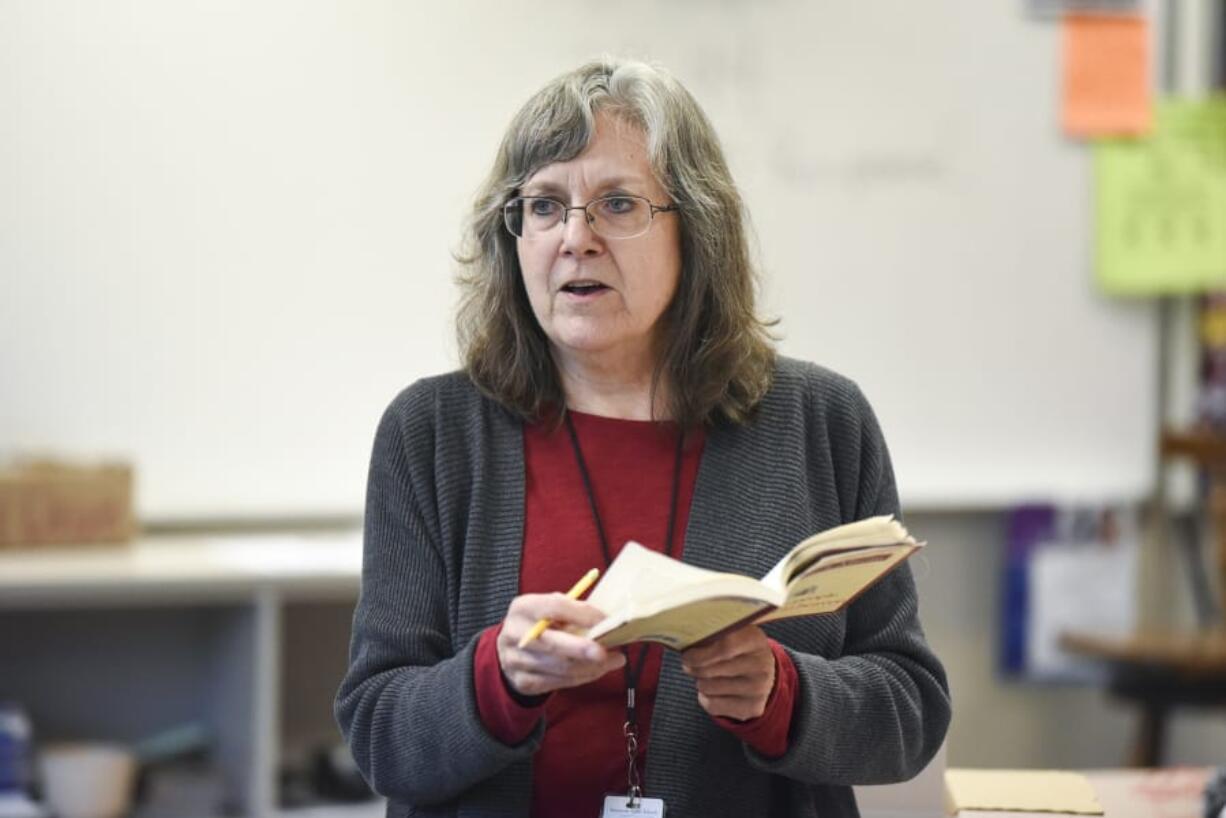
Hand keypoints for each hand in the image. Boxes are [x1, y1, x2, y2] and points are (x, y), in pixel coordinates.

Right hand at [496, 593, 625, 696]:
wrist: (510, 649)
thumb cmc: (540, 623)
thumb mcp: (550, 608)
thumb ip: (574, 610)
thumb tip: (606, 619)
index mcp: (524, 607)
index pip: (554, 607)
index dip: (582, 614)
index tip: (605, 621)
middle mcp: (515, 633)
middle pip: (553, 643)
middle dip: (582, 649)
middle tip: (605, 652)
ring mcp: (516, 660)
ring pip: (560, 667)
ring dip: (591, 666)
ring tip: (614, 660)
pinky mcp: (523, 682)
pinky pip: (559, 682)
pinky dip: (583, 677)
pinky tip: (598, 670)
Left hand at [681, 625, 776, 720]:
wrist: (763, 672)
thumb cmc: (737, 648)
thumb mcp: (731, 633)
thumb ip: (711, 634)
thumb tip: (683, 641)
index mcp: (754, 639)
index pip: (724, 647)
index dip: (700, 653)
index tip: (686, 654)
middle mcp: (761, 665)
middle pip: (710, 669)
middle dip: (693, 667)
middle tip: (689, 663)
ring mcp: (759, 688)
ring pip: (707, 687)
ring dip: (700, 681)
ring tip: (707, 675)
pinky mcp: (753, 708)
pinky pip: (712, 705)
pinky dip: (705, 697)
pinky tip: (714, 690)